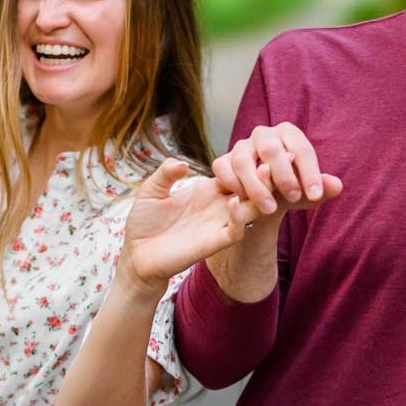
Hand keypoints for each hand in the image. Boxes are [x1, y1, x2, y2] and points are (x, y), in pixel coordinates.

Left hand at [118, 158, 269, 289]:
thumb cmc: (144, 224)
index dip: (246, 162)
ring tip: (262, 176)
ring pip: (251, 209)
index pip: (235, 173)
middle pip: (249, 189)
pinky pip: (236, 231)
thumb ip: (166, 173)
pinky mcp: (212, 243)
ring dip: (259, 194)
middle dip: (262, 175)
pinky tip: (233, 203)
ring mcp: (217, 225)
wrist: (137, 256)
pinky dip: (240, 218)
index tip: (253, 149)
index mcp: (205, 191)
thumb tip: (183, 163)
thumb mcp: (151, 191)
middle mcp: (216, 207)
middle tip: (269, 161)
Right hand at [213, 124, 342, 222]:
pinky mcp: (223, 160)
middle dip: (283, 175)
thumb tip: (337, 186)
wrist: (263, 197)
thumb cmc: (290, 188)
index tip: (316, 195)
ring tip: (270, 210)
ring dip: (257, 187)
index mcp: (289, 133)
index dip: (310, 172)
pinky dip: (234, 186)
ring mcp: (240, 146)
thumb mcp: (307, 191)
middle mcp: (263, 134)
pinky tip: (245, 203)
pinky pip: (223, 169)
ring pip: (243, 161)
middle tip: (294, 197)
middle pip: (270, 148)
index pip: (301, 149)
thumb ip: (322, 188)